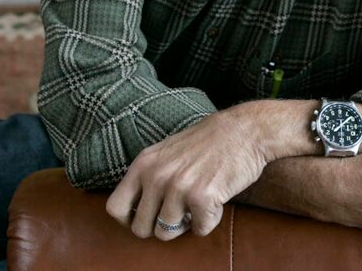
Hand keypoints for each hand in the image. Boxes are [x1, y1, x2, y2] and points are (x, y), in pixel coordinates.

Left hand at [106, 100, 316, 240]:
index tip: (149, 216)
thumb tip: (135, 209)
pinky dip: (210, 220)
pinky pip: (200, 230)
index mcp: (144, 163)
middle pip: (141, 228)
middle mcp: (157, 175)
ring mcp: (178, 186)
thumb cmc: (211, 140)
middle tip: (181, 211)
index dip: (130, 219)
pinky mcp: (203, 197)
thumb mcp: (169, 150)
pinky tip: (218, 200)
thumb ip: (150, 174)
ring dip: (186, 223)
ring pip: (167, 233)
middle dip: (161, 226)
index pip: (114, 208)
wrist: (247, 129)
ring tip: (200, 202)